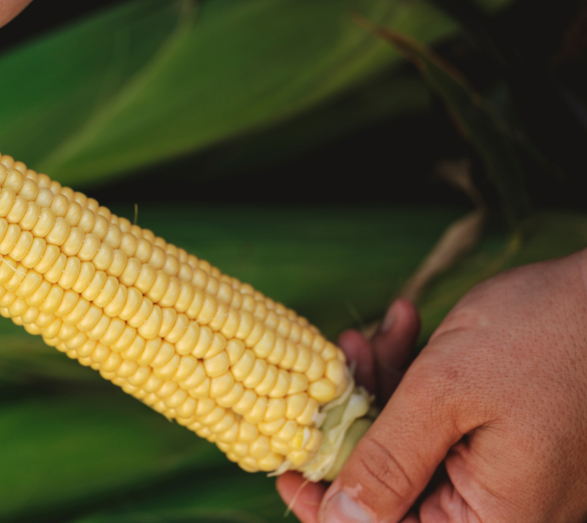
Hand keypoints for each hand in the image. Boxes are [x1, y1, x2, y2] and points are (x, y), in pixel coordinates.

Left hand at [277, 252, 586, 522]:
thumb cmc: (544, 337)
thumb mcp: (447, 394)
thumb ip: (388, 462)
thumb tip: (337, 522)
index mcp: (493, 522)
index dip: (327, 504)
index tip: (286, 460)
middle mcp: (501, 512)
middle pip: (394, 488)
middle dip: (357, 420)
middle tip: (344, 360)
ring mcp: (504, 477)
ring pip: (411, 446)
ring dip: (383, 386)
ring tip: (374, 334)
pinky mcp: (505, 443)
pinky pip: (440, 424)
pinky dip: (414, 378)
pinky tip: (406, 326)